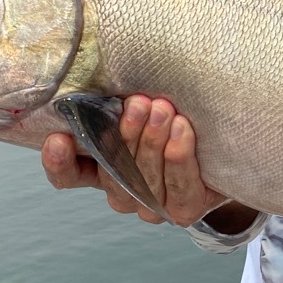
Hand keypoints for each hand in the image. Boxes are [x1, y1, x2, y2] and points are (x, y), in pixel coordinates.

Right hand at [41, 95, 225, 225]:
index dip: (60, 163)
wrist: (223, 148)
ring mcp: (152, 206)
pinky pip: (179, 189)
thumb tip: (92, 73)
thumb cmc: (172, 117)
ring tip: (163, 109)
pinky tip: (181, 129)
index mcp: (101, 169)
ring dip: (153, 142)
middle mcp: (123, 192)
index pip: (69, 175)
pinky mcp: (184, 209)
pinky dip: (179, 157)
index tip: (58, 138)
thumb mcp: (139, 108)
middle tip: (138, 104)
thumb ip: (114, 102)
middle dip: (125, 136)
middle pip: (113, 174)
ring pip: (144, 181)